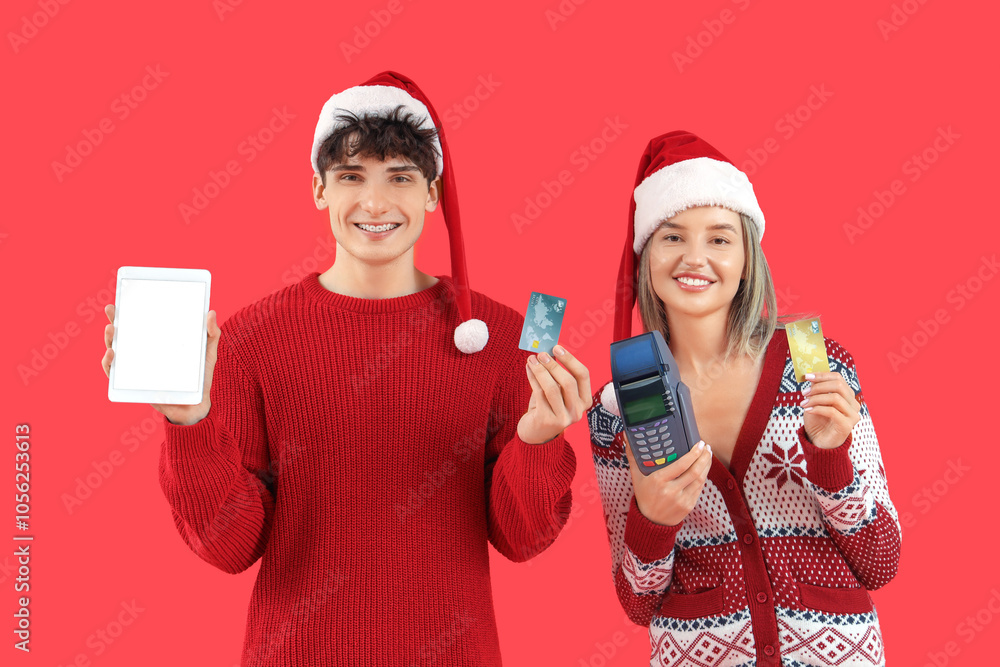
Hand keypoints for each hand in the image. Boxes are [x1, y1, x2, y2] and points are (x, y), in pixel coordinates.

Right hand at [101, 304, 220, 425]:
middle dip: (114, 321)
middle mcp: (145, 354)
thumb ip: (211, 334)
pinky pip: (116, 375)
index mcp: (159, 343)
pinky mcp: (135, 384)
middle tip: (111, 311)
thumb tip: (211, 312)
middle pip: (124, 336)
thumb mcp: (208, 353)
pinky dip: (109, 365)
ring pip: (116, 352)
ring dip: (109, 340)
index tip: (122, 299)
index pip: (141, 324)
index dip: (129, 312)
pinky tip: (112, 355)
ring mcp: (138, 369)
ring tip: (111, 330)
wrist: (198, 405)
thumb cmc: (201, 378)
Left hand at [517, 344, 591, 444]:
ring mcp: (563, 418)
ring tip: (532, 359)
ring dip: (541, 370)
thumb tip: (550, 351)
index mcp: (584, 401)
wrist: (536, 434)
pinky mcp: (546, 420)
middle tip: (541, 354)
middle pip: (568, 382)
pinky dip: (532, 378)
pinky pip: (539, 394)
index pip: (583, 375)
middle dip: (554, 365)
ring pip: (553, 388)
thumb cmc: (548, 408)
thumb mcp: (558, 392)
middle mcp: (577, 411)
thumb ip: (557, 376)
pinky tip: (528, 369)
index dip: (570, 359)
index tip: (558, 347)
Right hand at [626, 439, 712, 525]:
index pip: (681, 465)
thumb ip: (633, 457)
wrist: (650, 522)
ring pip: (700, 479)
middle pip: (694, 471)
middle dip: (704, 457)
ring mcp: (682, 499)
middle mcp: (671, 490)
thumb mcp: (636, 477)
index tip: (699, 444)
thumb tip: (627, 438)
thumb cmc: (644, 496)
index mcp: (658, 481)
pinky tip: (704, 469)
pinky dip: (704, 476)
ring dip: (706, 465)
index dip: (693, 454)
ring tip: (708, 455)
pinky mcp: (689, 505)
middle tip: (706, 447)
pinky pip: (699, 488)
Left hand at [800, 371, 860, 448]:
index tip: (807, 376)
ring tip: (803, 403)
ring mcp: (852, 415)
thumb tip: (810, 376)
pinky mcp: (847, 425)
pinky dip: (817, 408)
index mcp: (847, 395)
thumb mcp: (814, 402)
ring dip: (816, 398)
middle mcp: (853, 404)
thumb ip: (815, 389)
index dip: (822, 375)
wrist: (819, 442)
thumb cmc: (817, 421)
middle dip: (818, 387)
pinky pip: (832, 411)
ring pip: (835, 398)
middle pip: (838, 385)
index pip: (838, 378)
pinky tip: (808, 410)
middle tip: (803, 392)